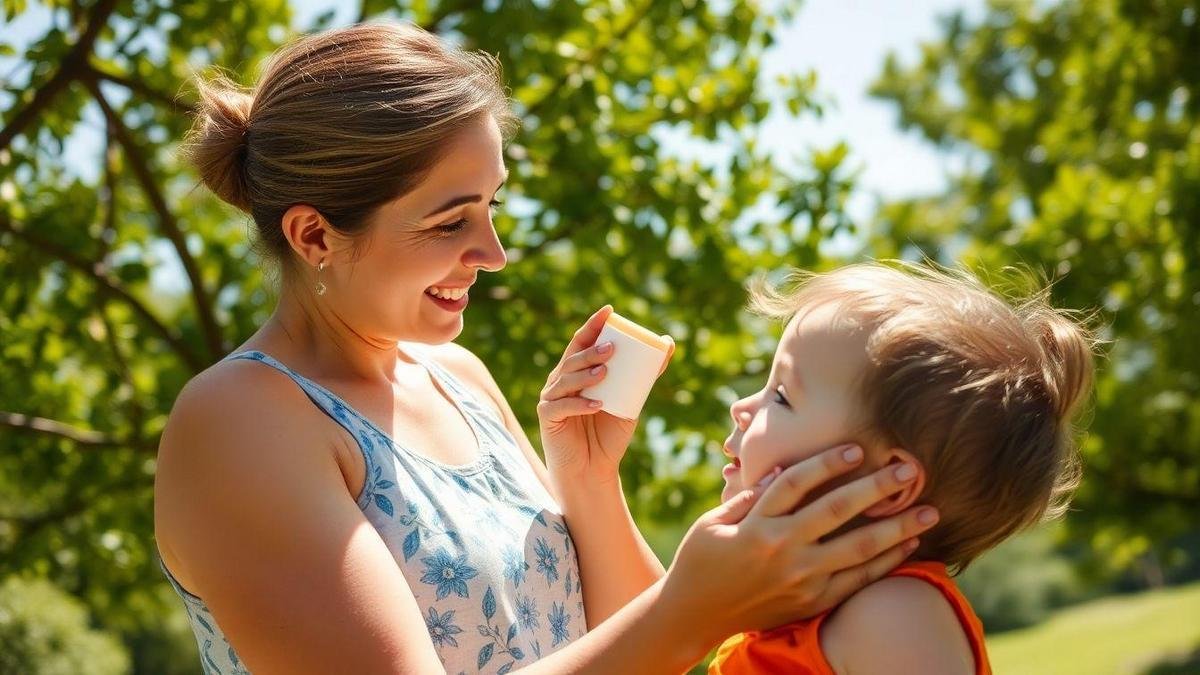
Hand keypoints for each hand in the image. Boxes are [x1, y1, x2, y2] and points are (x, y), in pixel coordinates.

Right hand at [537, 305, 673, 486]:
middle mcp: (560, 380)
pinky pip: (562, 406)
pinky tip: (597, 405)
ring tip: (605, 372)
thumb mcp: (632, 400)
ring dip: (585, 374)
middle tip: (612, 349)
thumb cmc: (609, 433)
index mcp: (577, 371)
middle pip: (573, 358)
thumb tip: (668, 344)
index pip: (582, 341)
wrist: (592, 469)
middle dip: (590, 350)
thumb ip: (646, 374)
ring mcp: (551, 398)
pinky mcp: (547, 417)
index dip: (594, 325)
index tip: (610, 311)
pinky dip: (580, 404)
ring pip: (565, 379)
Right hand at [659, 444, 939, 644]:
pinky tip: (909, 545)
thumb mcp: (712, 522)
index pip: (797, 484)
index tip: (857, 447)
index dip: (828, 462)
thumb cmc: (700, 561)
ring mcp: (801, 579)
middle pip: (837, 511)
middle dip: (877, 488)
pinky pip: (857, 580)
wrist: (694, 616)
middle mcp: (782, 551)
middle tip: (911, 471)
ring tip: (931, 511)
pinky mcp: (811, 601)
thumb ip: (748, 498)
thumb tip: (782, 472)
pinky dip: (885, 562)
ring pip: (858, 549)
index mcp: (756, 526)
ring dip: (897, 528)